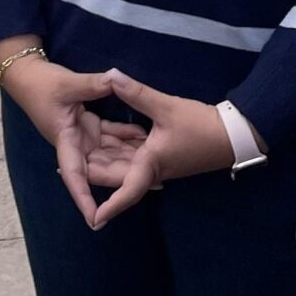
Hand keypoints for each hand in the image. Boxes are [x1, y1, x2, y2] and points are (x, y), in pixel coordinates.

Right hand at [0, 50, 142, 227]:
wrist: (28, 75)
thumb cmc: (41, 84)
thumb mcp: (67, 84)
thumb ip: (92, 84)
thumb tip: (115, 79)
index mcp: (66, 141)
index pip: (75, 176)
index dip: (84, 199)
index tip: (96, 220)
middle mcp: (76, 145)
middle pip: (102, 168)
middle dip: (126, 176)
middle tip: (157, 182)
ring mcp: (84, 136)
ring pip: (111, 153)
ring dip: (131, 156)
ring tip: (158, 159)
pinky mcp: (88, 125)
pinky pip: (112, 136)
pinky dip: (126, 135)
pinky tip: (145, 135)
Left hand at [86, 71, 234, 227]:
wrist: (233, 135)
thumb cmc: (201, 126)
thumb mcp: (166, 107)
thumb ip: (137, 93)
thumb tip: (111, 76)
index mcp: (151, 164)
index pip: (126, 191)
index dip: (109, 206)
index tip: (92, 219)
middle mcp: (152, 169)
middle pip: (116, 176)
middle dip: (92, 173)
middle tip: (62, 167)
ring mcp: (158, 163)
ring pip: (124, 167)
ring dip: (104, 161)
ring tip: (77, 153)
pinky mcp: (163, 155)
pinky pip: (135, 157)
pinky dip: (120, 151)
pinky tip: (106, 138)